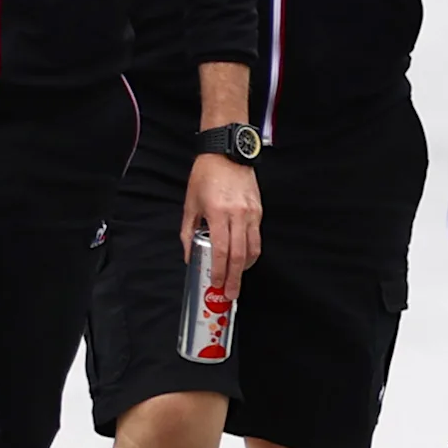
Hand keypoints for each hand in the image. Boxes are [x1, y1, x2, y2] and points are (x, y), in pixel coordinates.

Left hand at [181, 153, 261, 291]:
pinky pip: (257, 237)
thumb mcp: (190, 204)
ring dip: (245, 268)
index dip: (219, 271)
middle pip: (239, 255)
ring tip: (236, 279)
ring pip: (253, 249)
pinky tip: (243, 259)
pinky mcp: (259, 211)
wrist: (226, 154)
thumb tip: (190, 255)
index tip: (215, 284)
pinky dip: (251, 252)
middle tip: (230, 293)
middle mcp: (238, 215)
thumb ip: (188, 232)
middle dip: (234, 278)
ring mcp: (251, 213)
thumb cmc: (205, 176)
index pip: (220, 250)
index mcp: (218, 214)